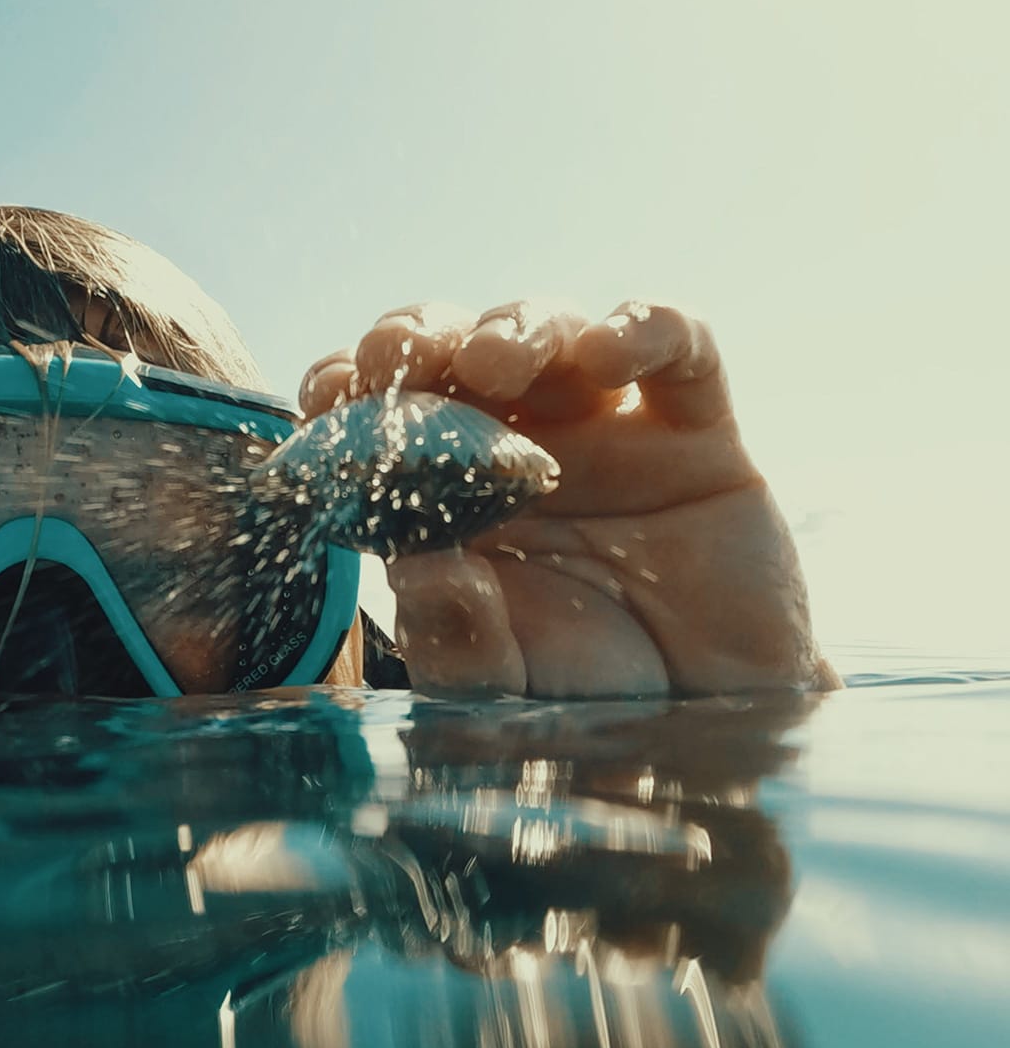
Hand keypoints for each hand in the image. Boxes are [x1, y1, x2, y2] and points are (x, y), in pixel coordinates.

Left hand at [300, 302, 838, 697]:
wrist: (719, 718)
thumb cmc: (594, 696)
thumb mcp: (509, 687)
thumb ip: (458, 640)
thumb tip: (414, 570)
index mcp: (451, 497)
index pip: (382, 417)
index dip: (349, 391)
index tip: (327, 393)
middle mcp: (518, 446)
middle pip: (453, 351)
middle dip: (419, 339)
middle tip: (400, 356)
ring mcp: (607, 430)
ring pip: (552, 331)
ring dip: (515, 329)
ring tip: (493, 362)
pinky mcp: (696, 431)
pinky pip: (679, 348)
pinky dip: (643, 329)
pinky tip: (607, 354)